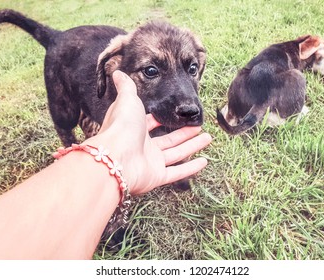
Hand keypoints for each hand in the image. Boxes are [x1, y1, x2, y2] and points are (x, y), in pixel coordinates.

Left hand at [84, 70, 211, 194]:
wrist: (116, 157)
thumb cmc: (121, 127)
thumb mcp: (127, 100)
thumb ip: (126, 87)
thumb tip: (117, 72)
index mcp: (134, 128)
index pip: (150, 124)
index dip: (163, 119)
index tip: (177, 114)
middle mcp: (142, 146)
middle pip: (168, 140)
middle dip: (184, 132)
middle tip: (198, 126)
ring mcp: (150, 163)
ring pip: (176, 153)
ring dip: (192, 146)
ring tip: (208, 137)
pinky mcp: (157, 177)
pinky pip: (177, 172)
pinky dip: (191, 168)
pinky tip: (205, 161)